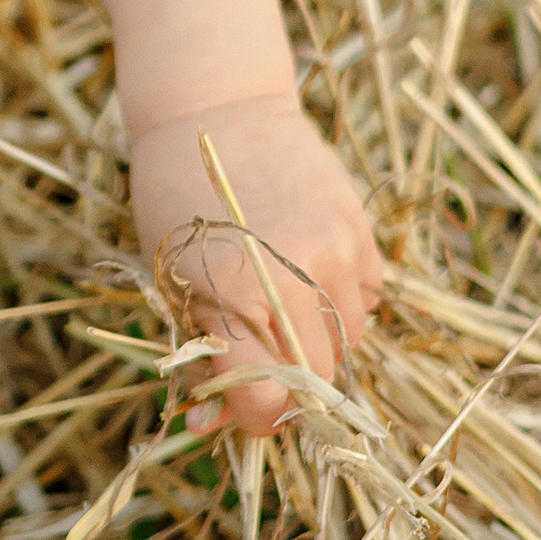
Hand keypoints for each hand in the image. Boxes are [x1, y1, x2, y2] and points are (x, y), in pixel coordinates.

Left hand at [128, 94, 383, 436]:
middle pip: (316, 381)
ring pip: (350, 342)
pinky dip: (344, 306)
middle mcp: (295, 280)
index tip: (235, 407)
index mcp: (235, 298)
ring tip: (281, 312)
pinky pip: (369, 299)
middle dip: (286, 389)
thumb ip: (201, 355)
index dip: (250, 417)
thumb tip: (210, 428)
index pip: (266, 403)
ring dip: (319, 345)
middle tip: (257, 366)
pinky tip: (308, 278)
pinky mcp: (361, 231)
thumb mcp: (171, 282)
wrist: (216, 111)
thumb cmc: (175, 202)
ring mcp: (336, 253)